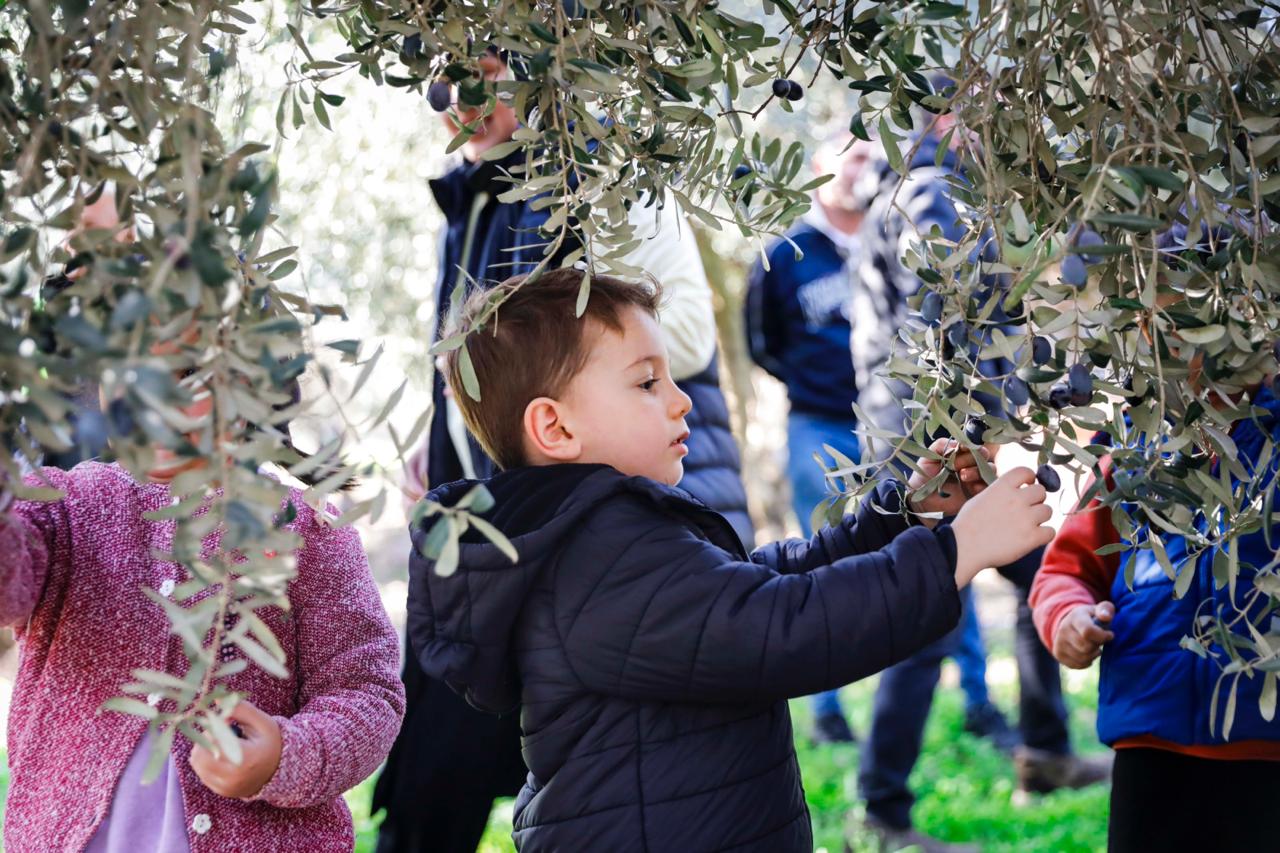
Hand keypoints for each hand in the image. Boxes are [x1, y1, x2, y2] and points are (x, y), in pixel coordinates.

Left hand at [189, 700, 281, 799]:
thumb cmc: (270, 742)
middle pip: (199, 754)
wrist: (279, 769)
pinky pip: (202, 772)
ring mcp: (225, 787)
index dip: (215, 726)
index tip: (227, 720)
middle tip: (221, 731)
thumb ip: (241, 709)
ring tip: (222, 743)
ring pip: (197, 763)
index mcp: (245, 759)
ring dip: (204, 748)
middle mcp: (232, 777)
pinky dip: (207, 760)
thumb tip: (217, 700)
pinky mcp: (221, 791)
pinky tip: (222, 755)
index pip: (212, 740)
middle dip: (206, 738)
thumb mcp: (262, 722)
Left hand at [907, 438, 990, 524]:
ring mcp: (975, 478)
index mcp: (959, 454)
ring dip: (978, 470)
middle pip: (983, 455)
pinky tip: (972, 487)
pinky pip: (988, 486)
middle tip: (955, 466)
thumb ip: (942, 445)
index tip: (961, 448)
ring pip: (989, 469)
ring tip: (963, 476)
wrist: (921, 499)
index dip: (969, 445)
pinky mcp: (976, 493)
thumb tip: (959, 444)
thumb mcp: (929, 456)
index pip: (972, 445)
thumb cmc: (924, 476)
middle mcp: (970, 464)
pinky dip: (983, 485)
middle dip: (971, 458)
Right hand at [950, 467, 1053, 585]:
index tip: (1027, 486)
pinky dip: (1043, 535)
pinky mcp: (1031, 537)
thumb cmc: (968, 525)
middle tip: (1025, 511)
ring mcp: (1026, 518)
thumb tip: (1017, 491)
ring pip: (1048, 511)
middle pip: (1041, 491)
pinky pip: (1050, 531)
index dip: (1030, 479)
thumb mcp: (981, 498)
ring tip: (1025, 526)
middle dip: (1035, 500)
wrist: (963, 548)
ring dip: (1039, 518)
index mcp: (1002, 487)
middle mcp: (1016, 499)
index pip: (1026, 471)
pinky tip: (1031, 538)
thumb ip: (1001, 492)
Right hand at [1052, 602, 1114, 668]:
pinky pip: (1079, 665)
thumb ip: (1106, 609)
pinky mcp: (1058, 654)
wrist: (1070, 624)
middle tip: (1100, 640)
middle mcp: (1063, 630)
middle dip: (1098, 645)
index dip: (1102, 636)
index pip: (1087, 631)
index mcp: (1075, 617)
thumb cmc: (1091, 618)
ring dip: (1094, 654)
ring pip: (1083, 658)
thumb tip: (1105, 617)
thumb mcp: (1099, 610)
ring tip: (1094, 647)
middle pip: (1087, 647)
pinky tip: (1088, 653)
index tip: (1110, 634)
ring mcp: (1059, 643)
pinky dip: (1087, 661)